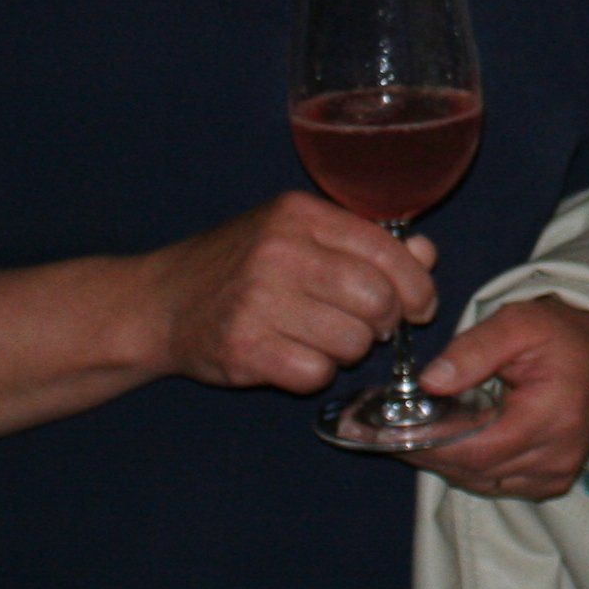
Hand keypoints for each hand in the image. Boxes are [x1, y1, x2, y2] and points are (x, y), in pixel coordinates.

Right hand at [141, 191, 437, 395]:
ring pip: (352, 342)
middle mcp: (279, 252)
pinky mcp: (243, 348)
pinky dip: (315, 373)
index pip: (385, 250)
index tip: (420, 306)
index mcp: (299, 215)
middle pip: (375, 299)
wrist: (161, 302)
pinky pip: (316, 373)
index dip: (416, 285)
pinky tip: (294, 356)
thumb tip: (426, 255)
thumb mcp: (299, 236)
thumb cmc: (242, 267)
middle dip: (384, 322)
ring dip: (348, 350)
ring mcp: (257, 300)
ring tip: (321, 338)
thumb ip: (364, 243)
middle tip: (369, 327)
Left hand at [410, 296, 588, 499]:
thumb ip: (471, 350)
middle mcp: (558, 454)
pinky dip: (474, 467)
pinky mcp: (554, 480)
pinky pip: (500, 484)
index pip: (477, 450)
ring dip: (450, 462)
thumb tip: (429, 383)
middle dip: (433, 453)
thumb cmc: (558, 332)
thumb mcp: (515, 323)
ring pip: (483, 482)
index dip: (432, 446)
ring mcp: (557, 472)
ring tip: (423, 434)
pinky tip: (458, 442)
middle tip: (396, 431)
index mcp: (551, 416)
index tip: (393, 433)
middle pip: (476, 471)